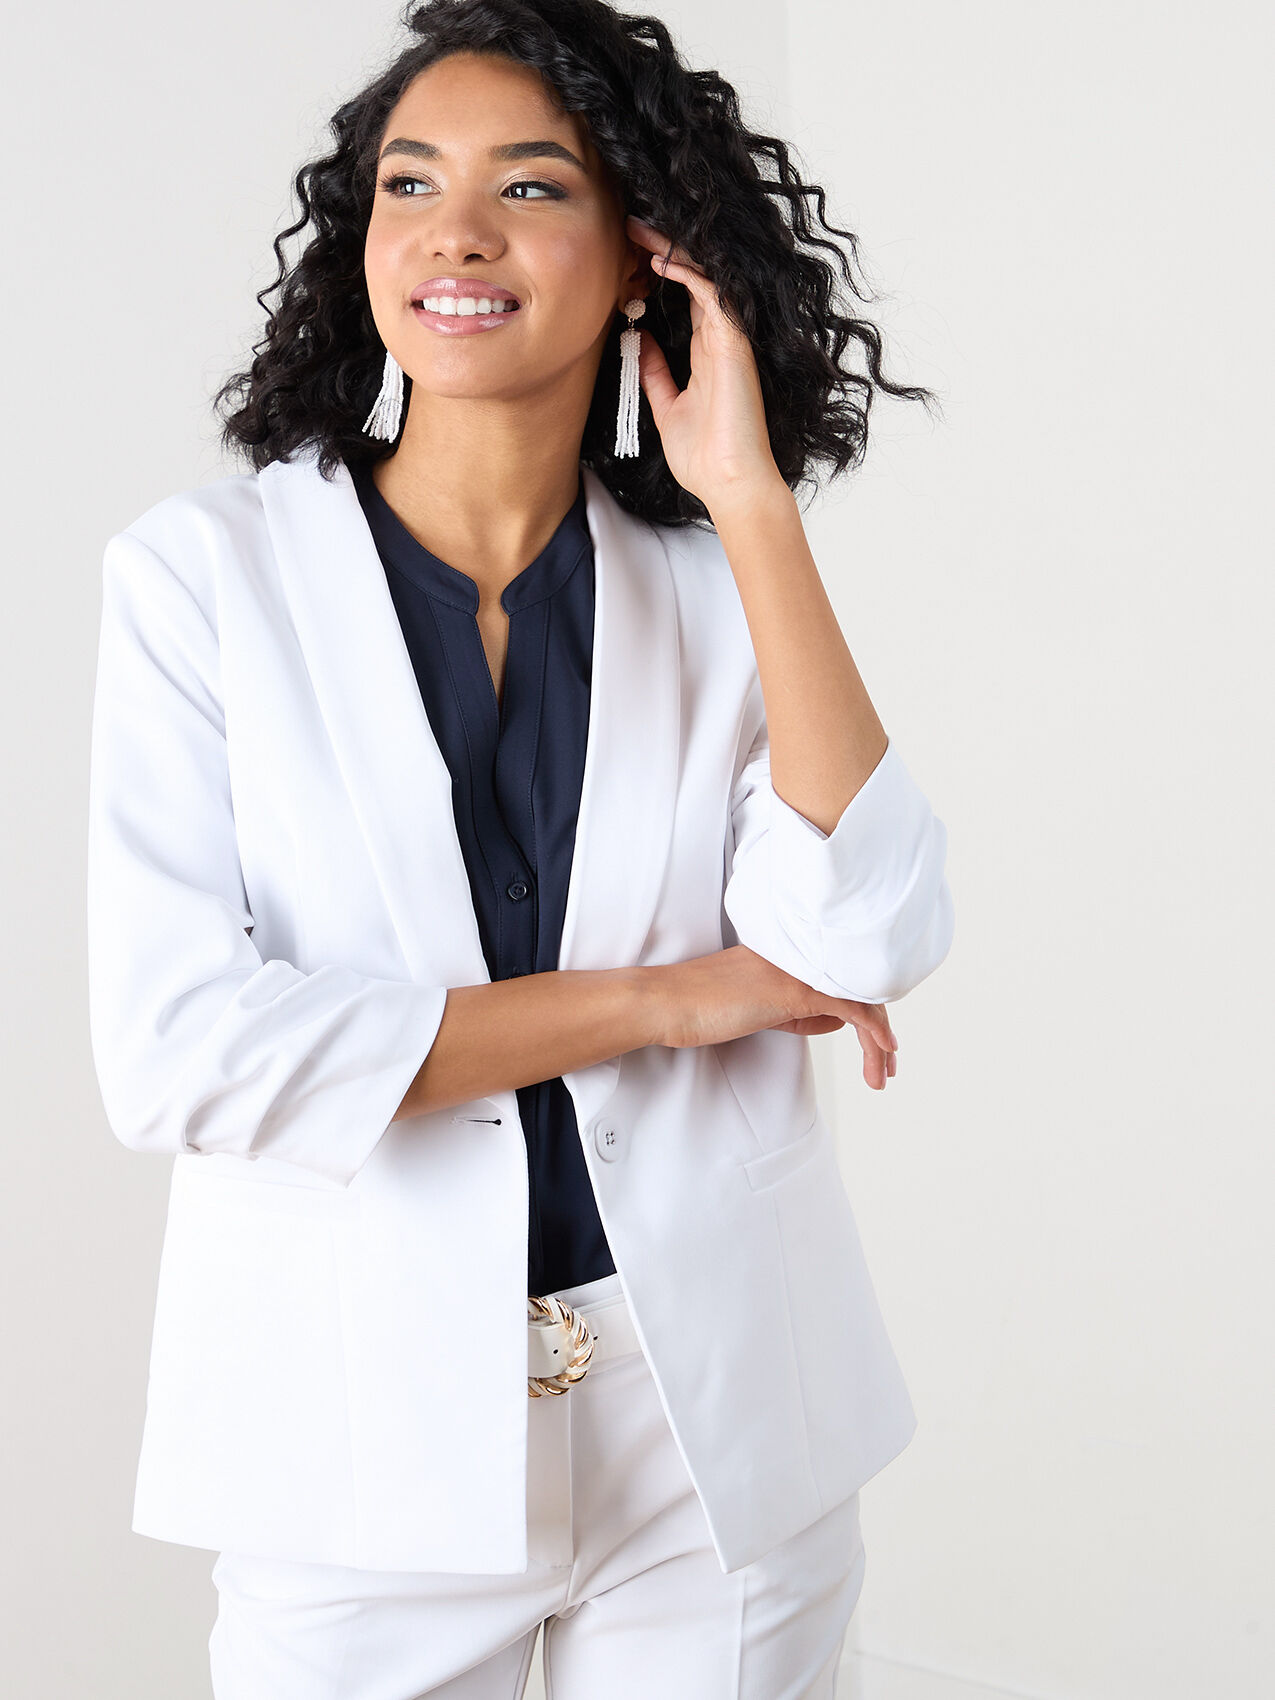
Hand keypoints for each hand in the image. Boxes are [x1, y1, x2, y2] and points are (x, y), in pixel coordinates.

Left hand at [624, 215, 784, 510]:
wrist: (729, 485)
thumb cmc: (704, 457)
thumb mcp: (667, 409)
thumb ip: (655, 374)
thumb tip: (638, 341)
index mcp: (707, 352)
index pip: (687, 295)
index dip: (662, 269)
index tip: (630, 251)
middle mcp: (721, 339)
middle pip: (695, 277)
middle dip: (664, 247)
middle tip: (630, 224)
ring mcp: (730, 340)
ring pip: (706, 276)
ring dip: (673, 250)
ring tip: (640, 229)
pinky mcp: (734, 344)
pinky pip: (713, 295)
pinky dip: (687, 274)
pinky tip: (659, 262)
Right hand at [652, 946, 898, 1090]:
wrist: (669, 1002)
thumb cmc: (702, 1007)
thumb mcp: (762, 1007)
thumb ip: (801, 1011)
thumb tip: (838, 1017)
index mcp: (792, 954)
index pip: (844, 977)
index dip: (868, 1008)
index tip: (878, 1041)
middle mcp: (800, 955)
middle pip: (859, 986)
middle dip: (880, 1028)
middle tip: (888, 1063)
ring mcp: (798, 969)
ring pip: (860, 998)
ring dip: (879, 1040)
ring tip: (882, 1072)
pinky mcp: (794, 989)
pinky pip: (850, 1008)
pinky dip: (873, 1032)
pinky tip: (882, 1051)